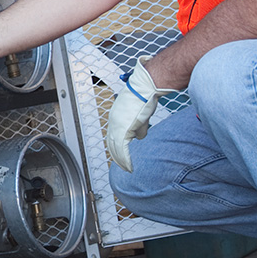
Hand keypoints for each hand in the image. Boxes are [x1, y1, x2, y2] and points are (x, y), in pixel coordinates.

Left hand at [106, 56, 173, 172]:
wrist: (145, 88)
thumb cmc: (144, 96)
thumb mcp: (140, 115)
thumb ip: (138, 127)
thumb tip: (140, 136)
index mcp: (115, 117)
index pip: (112, 137)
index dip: (116, 148)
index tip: (120, 156)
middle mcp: (113, 122)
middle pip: (112, 145)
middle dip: (117, 157)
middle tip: (123, 166)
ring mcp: (117, 125)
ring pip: (116, 149)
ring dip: (122, 161)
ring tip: (128, 169)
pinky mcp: (123, 129)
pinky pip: (122, 149)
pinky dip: (125, 159)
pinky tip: (129, 165)